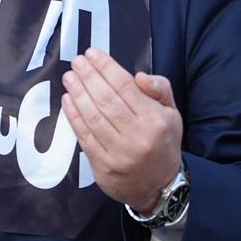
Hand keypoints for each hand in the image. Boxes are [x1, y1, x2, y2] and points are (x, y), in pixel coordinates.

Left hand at [61, 47, 182, 212]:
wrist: (159, 187)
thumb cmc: (163, 143)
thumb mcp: (172, 114)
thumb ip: (160, 89)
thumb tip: (139, 76)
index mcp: (155, 120)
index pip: (125, 87)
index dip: (106, 67)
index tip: (92, 53)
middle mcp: (137, 136)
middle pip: (106, 99)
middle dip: (88, 77)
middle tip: (77, 61)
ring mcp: (119, 153)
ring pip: (93, 117)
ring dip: (78, 93)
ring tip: (69, 77)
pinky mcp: (103, 166)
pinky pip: (84, 136)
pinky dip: (73, 116)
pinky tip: (67, 100)